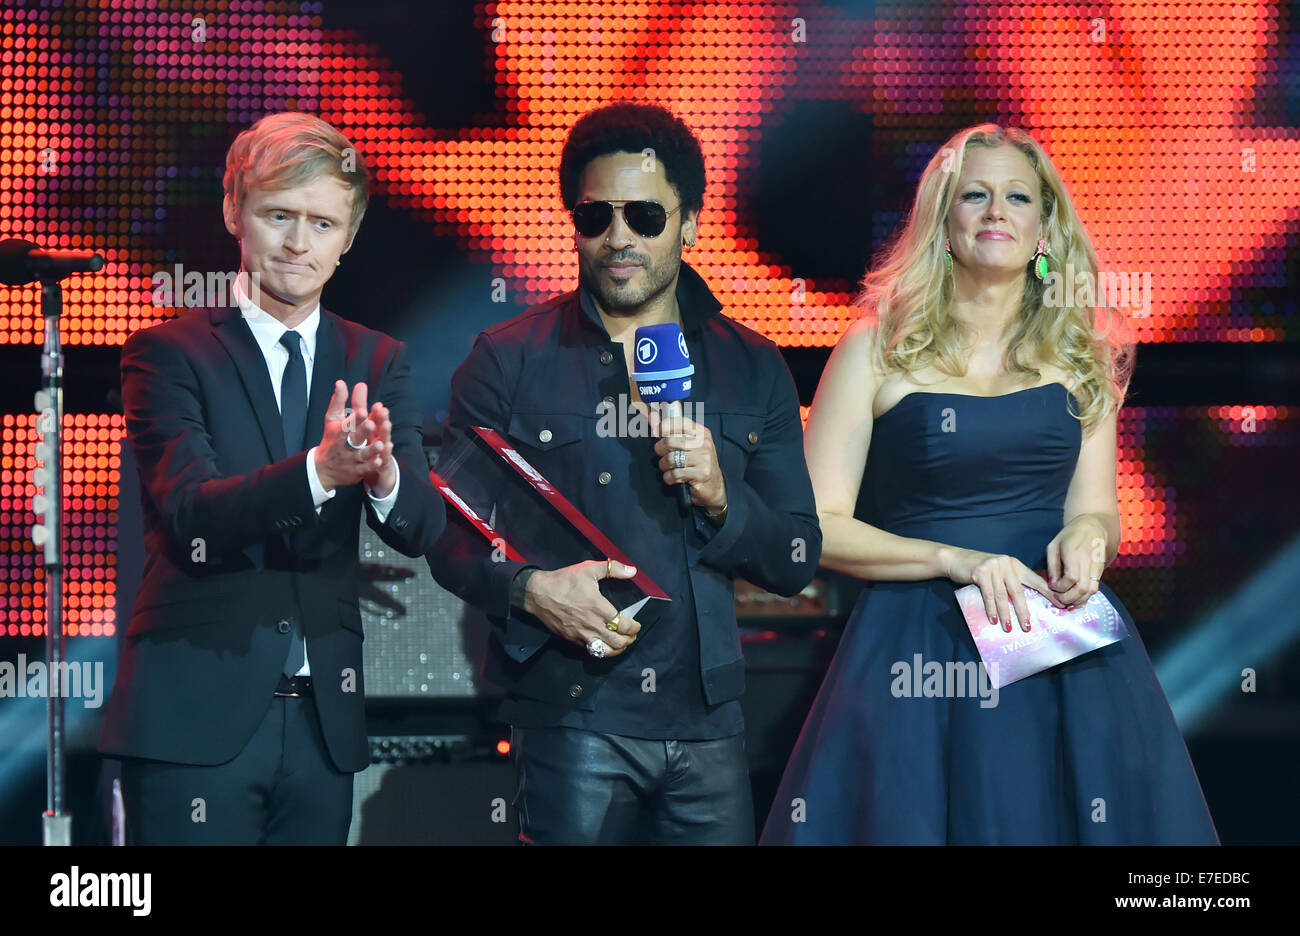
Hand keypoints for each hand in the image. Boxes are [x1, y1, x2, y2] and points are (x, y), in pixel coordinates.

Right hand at [314, 381, 387, 490]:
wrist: (323, 468)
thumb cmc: (331, 438)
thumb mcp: (332, 419)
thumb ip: (339, 401)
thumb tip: (340, 382)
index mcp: (339, 431)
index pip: (347, 423)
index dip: (355, 418)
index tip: (363, 411)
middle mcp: (344, 445)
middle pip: (354, 438)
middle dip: (363, 431)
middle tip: (371, 424)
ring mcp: (350, 459)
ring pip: (361, 454)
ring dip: (371, 449)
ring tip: (381, 444)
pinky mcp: (356, 470)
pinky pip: (364, 468)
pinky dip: (371, 465)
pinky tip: (379, 460)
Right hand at [522, 559, 642, 656]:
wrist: (538, 594)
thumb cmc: (564, 581)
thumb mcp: (588, 569)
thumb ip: (613, 569)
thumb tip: (632, 570)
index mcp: (598, 608)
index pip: (624, 625)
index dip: (635, 627)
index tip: (637, 625)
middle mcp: (592, 624)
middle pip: (618, 642)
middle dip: (629, 640)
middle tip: (632, 635)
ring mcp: (581, 634)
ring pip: (605, 651)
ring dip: (617, 649)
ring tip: (621, 643)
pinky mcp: (572, 640)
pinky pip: (591, 651)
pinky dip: (602, 651)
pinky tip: (604, 644)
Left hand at [649, 403, 726, 510]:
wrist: (714, 485)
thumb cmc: (697, 462)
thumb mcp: (688, 444)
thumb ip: (670, 430)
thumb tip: (650, 417)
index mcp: (701, 432)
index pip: (680, 422)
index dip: (664, 425)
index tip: (656, 431)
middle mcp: (705, 443)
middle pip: (671, 441)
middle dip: (660, 449)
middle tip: (661, 454)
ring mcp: (704, 459)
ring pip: (671, 458)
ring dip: (664, 465)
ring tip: (667, 467)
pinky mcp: (702, 474)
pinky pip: (675, 474)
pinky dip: (669, 477)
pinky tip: (672, 477)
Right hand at [941, 547, 1062, 632]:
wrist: (955, 559)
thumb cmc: (978, 569)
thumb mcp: (998, 573)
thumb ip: (1010, 583)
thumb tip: (1023, 606)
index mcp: (1015, 565)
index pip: (1035, 580)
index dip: (1048, 594)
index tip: (1060, 606)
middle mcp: (1007, 564)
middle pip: (1019, 592)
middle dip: (1024, 612)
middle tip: (1028, 627)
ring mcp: (993, 567)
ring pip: (1003, 596)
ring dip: (1006, 614)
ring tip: (1009, 628)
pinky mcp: (980, 572)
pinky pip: (988, 595)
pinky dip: (991, 609)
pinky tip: (994, 620)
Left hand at [1046, 516, 1108, 608]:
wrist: (1093, 528)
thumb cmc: (1069, 537)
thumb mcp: (1054, 546)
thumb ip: (1052, 566)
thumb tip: (1053, 584)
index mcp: (1074, 552)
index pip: (1071, 577)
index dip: (1061, 587)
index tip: (1053, 587)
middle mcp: (1088, 560)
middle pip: (1083, 587)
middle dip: (1069, 598)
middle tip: (1059, 599)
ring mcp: (1096, 566)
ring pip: (1091, 590)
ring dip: (1079, 600)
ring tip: (1067, 602)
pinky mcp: (1101, 571)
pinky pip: (1095, 588)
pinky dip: (1085, 597)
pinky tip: (1076, 599)